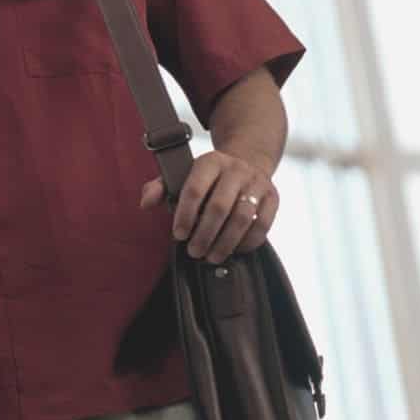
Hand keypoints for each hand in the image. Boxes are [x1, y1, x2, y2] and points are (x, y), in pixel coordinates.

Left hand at [139, 150, 277, 263]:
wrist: (247, 162)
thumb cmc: (207, 177)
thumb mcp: (181, 175)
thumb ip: (160, 188)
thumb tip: (146, 203)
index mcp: (210, 162)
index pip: (194, 190)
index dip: (185, 216)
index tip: (178, 235)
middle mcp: (236, 170)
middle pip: (220, 207)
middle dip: (204, 234)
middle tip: (193, 251)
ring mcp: (257, 183)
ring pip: (243, 218)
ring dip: (225, 242)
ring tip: (211, 257)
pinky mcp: (273, 197)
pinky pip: (263, 224)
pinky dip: (248, 242)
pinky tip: (235, 251)